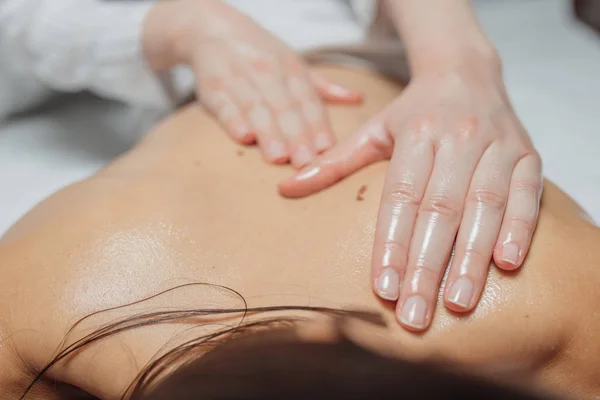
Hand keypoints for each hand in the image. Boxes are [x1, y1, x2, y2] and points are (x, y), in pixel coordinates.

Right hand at [144, 0, 361, 167]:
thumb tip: (358, 99)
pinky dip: (233, 119)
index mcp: (291, 70)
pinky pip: (224, 104)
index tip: (327, 150)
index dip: (318, 126)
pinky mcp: (212, 87)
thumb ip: (323, 88)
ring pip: (257, 108)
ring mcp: (239, 78)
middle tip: (306, 162)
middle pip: (285, 108)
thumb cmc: (260, 55)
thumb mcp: (294, 65)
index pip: (308, 101)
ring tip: (278, 157)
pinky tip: (243, 136)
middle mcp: (268, 72)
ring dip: (269, 133)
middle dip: (297, 136)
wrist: (213, 29)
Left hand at [279, 67, 541, 330]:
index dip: (391, 242)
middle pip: (440, 209)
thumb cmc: (415, 111)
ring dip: (471, 257)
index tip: (383, 288)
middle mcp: (458, 138)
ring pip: (484, 206)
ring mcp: (498, 146)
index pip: (401, 196)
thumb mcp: (372, 130)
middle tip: (414, 314)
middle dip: (427, 266)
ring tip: (457, 304)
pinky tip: (507, 265)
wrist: (467, 71)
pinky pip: (528, 195)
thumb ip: (334, 162)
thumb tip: (285, 189)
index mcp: (416, 133)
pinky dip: (520, 229)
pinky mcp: (528, 155)